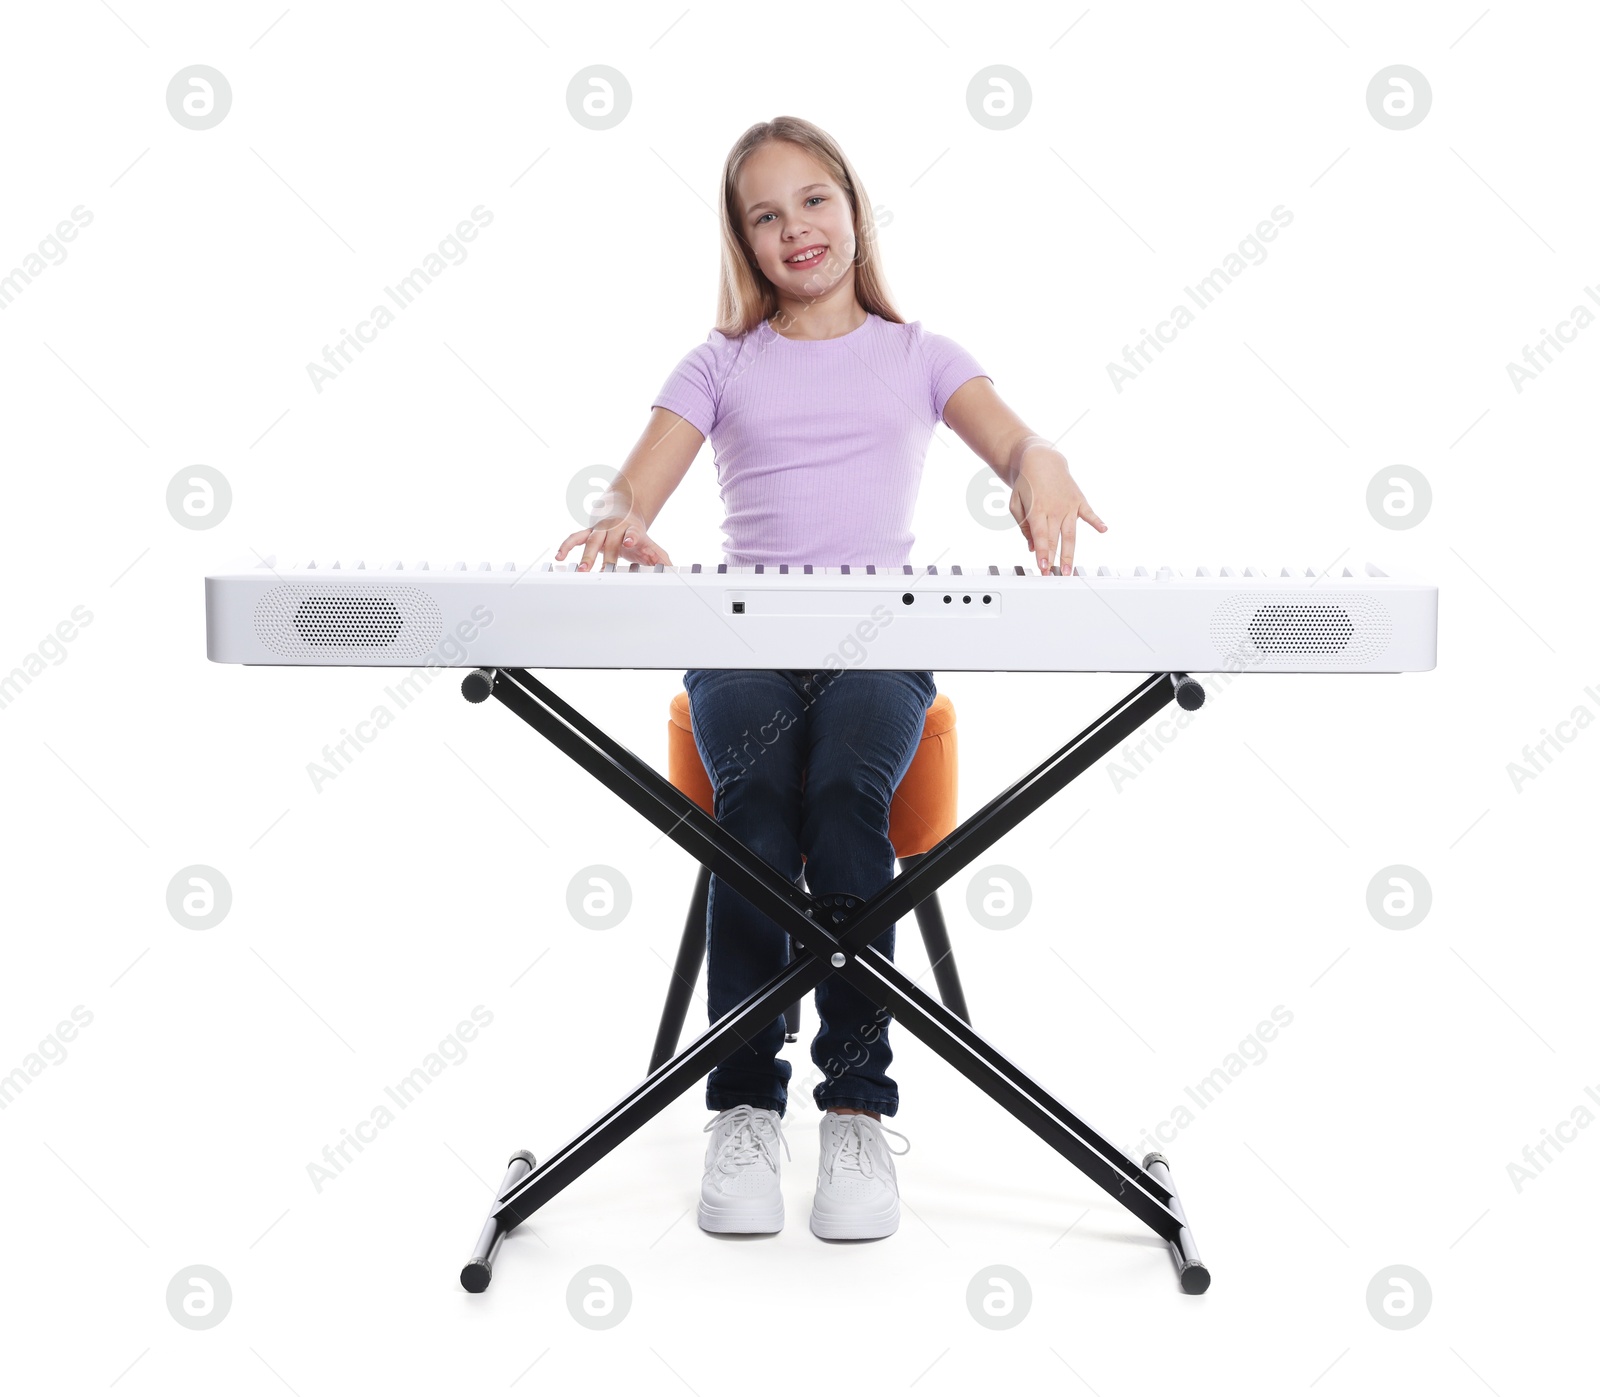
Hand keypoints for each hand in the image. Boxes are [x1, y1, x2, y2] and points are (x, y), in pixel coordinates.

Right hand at [555, 513, 672, 570]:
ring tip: (582, 570)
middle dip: (607, 555)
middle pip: (610, 541)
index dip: (631, 536)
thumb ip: (661, 559)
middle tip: (604, 570)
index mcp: (632, 531)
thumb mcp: (651, 545)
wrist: (623, 508)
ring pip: (591, 540)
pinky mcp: (588, 533)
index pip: (632, 533)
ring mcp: (600, 530)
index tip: (630, 541)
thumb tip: (674, 572)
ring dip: (586, 555)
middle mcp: (615, 529)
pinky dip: (566, 546)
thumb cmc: (637, 534)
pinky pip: (575, 538)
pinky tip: (559, 557)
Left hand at [1008, 447, 1106, 574]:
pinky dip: (1096, 521)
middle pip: (1055, 539)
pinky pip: (1089, 513)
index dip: (1042, 554)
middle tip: (1053, 576)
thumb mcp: (1016, 504)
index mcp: (1036, 510)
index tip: (1043, 568)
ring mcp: (1068, 505)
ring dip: (1070, 553)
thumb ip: (1023, 526)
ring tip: (1069, 570)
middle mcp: (1054, 508)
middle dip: (1054, 559)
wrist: (1041, 460)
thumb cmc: (1026, 484)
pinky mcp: (1078, 500)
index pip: (1040, 537)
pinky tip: (1104, 530)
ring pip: (1070, 534)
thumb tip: (1032, 547)